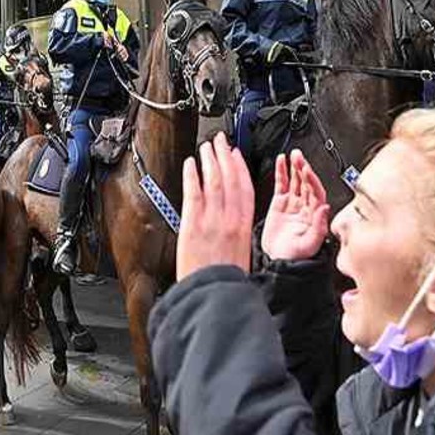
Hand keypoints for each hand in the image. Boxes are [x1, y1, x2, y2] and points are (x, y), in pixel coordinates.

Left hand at [176, 133, 255, 280]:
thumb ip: (237, 235)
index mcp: (243, 226)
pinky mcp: (193, 222)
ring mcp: (211, 218)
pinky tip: (190, 164)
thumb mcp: (242, 255)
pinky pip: (193, 192)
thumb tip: (234, 227)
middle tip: (220, 141)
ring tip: (205, 147)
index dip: (240, 168)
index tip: (236, 155)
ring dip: (209, 160)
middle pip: (229, 179)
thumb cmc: (225, 280)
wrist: (213, 293)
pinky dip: (192, 175)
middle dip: (224, 156)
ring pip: (213, 181)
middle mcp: (229, 218)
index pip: (244, 188)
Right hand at [260, 150, 330, 260]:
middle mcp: (305, 206)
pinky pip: (282, 184)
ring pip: (296, 180)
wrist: (280, 263)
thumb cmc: (296, 256)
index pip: (316, 191)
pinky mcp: (279, 204)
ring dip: (294, 167)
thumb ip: (319, 226)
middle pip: (306, 182)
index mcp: (315, 214)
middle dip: (303, 168)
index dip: (312, 180)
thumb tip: (325, 208)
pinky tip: (281, 161)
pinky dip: (281, 172)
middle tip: (299, 156)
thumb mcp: (310, 244)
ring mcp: (293, 204)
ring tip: (293, 155)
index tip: (307, 170)